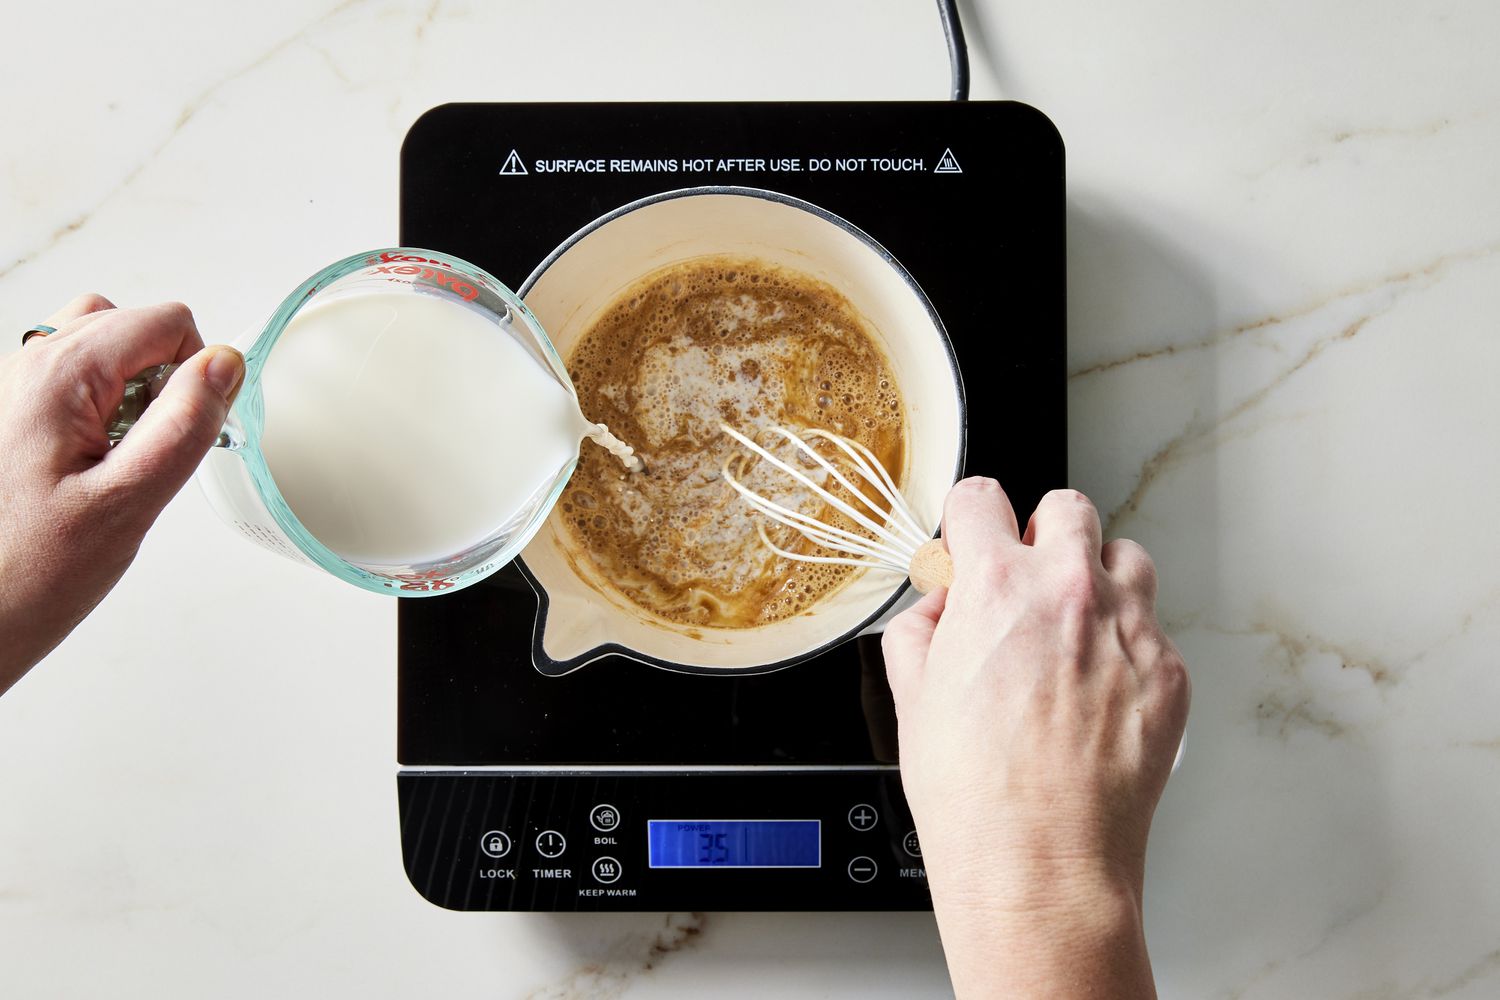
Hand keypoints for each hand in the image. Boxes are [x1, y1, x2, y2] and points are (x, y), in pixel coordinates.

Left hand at [0, 294, 244, 694]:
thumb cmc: (24, 574)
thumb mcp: (128, 501)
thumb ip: (185, 423)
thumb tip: (224, 364)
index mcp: (57, 376)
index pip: (165, 322)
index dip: (198, 371)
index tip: (190, 429)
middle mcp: (25, 368)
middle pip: (128, 325)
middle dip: (162, 377)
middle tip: (151, 450)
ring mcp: (10, 391)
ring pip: (96, 348)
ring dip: (128, 389)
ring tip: (121, 458)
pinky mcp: (7, 419)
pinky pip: (69, 385)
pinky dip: (97, 410)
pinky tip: (89, 470)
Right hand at [882, 478, 1188, 998]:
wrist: (1040, 859)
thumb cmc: (974, 792)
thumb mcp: (911, 696)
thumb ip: (920, 629)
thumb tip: (939, 609)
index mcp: (996, 584)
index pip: (981, 499)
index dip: (967, 520)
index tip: (969, 539)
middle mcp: (1068, 590)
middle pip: (1067, 509)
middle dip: (1041, 535)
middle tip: (1025, 581)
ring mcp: (1128, 628)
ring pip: (1125, 558)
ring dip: (1096, 578)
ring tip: (1073, 629)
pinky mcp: (1168, 672)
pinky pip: (1152, 630)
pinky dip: (1125, 646)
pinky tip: (1099, 693)